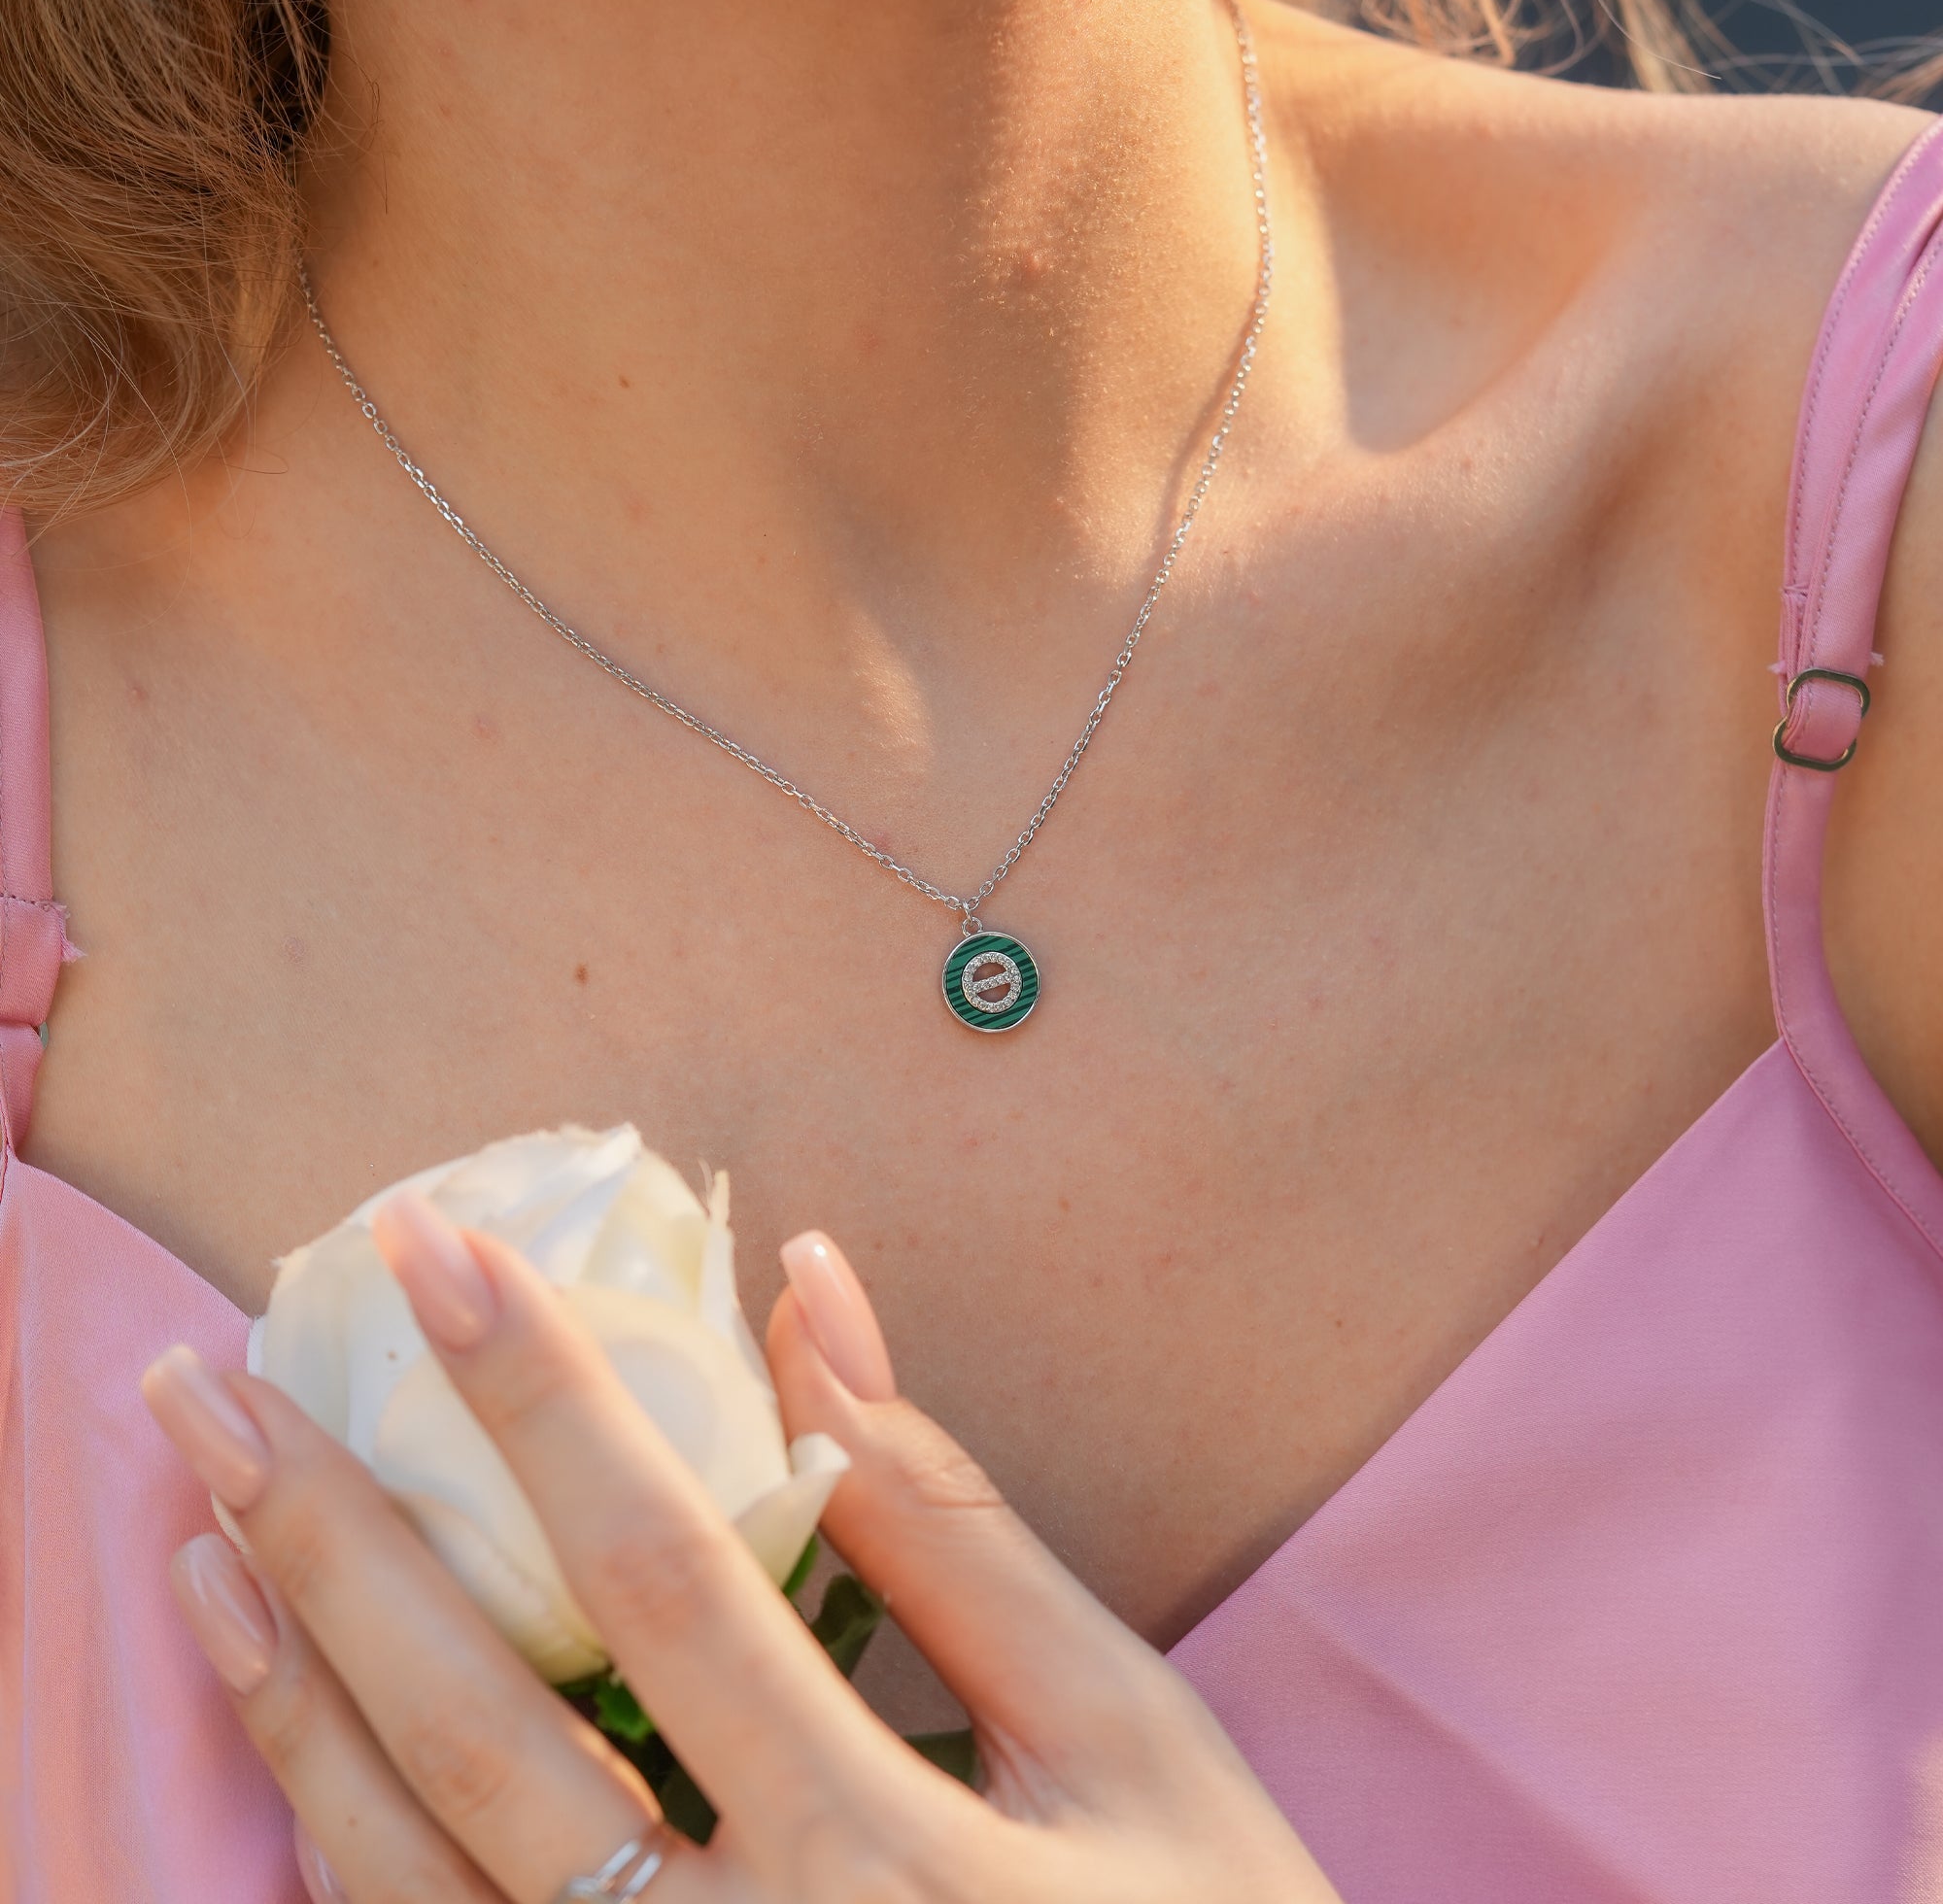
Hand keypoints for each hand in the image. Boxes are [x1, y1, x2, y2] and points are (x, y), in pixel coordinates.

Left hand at [143, 1203, 1337, 1902]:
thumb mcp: (1123, 1735)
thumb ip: (952, 1528)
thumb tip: (814, 1302)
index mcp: (882, 1862)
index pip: (665, 1572)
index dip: (542, 1397)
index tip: (440, 1252)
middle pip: (482, 1735)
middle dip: (335, 1539)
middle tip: (210, 1387)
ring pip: (410, 1888)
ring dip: (291, 1703)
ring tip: (206, 1542)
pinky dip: (339, 1856)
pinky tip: (297, 1744)